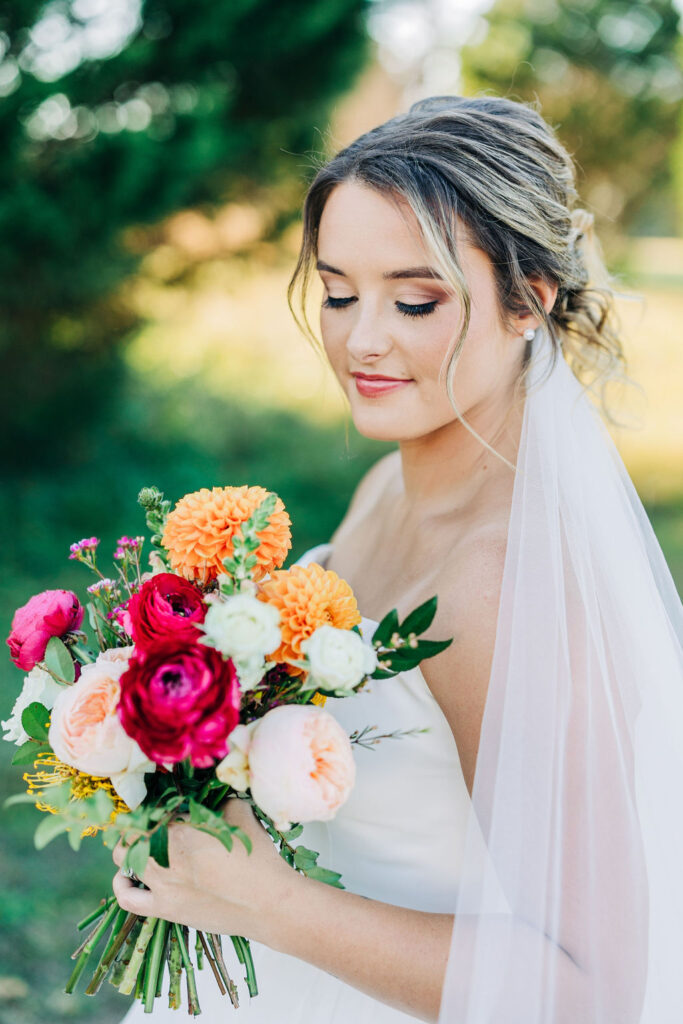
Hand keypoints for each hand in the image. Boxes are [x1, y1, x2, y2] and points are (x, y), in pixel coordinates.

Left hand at [112, 798, 295, 940]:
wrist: (267, 903)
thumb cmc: (257, 858)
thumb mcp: (241, 815)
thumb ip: (220, 801)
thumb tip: (210, 795)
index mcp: (182, 829)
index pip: (152, 809)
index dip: (155, 804)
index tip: (165, 805)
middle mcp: (164, 855)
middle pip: (132, 832)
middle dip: (138, 824)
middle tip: (152, 823)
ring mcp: (162, 884)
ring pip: (124, 860)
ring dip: (129, 849)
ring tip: (141, 846)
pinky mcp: (165, 908)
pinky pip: (128, 898)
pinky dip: (122, 886)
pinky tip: (127, 878)